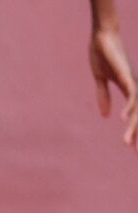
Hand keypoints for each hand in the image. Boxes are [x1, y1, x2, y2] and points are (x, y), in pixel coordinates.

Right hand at [91, 26, 137, 150]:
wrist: (102, 36)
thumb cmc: (102, 55)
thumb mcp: (100, 81)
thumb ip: (103, 98)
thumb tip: (105, 116)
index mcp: (127, 90)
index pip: (133, 115)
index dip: (134, 131)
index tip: (132, 148)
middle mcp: (133, 88)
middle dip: (137, 135)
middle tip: (135, 153)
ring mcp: (132, 82)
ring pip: (136, 110)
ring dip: (133, 128)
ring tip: (126, 143)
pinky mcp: (127, 76)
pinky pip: (131, 95)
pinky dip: (129, 108)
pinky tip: (123, 119)